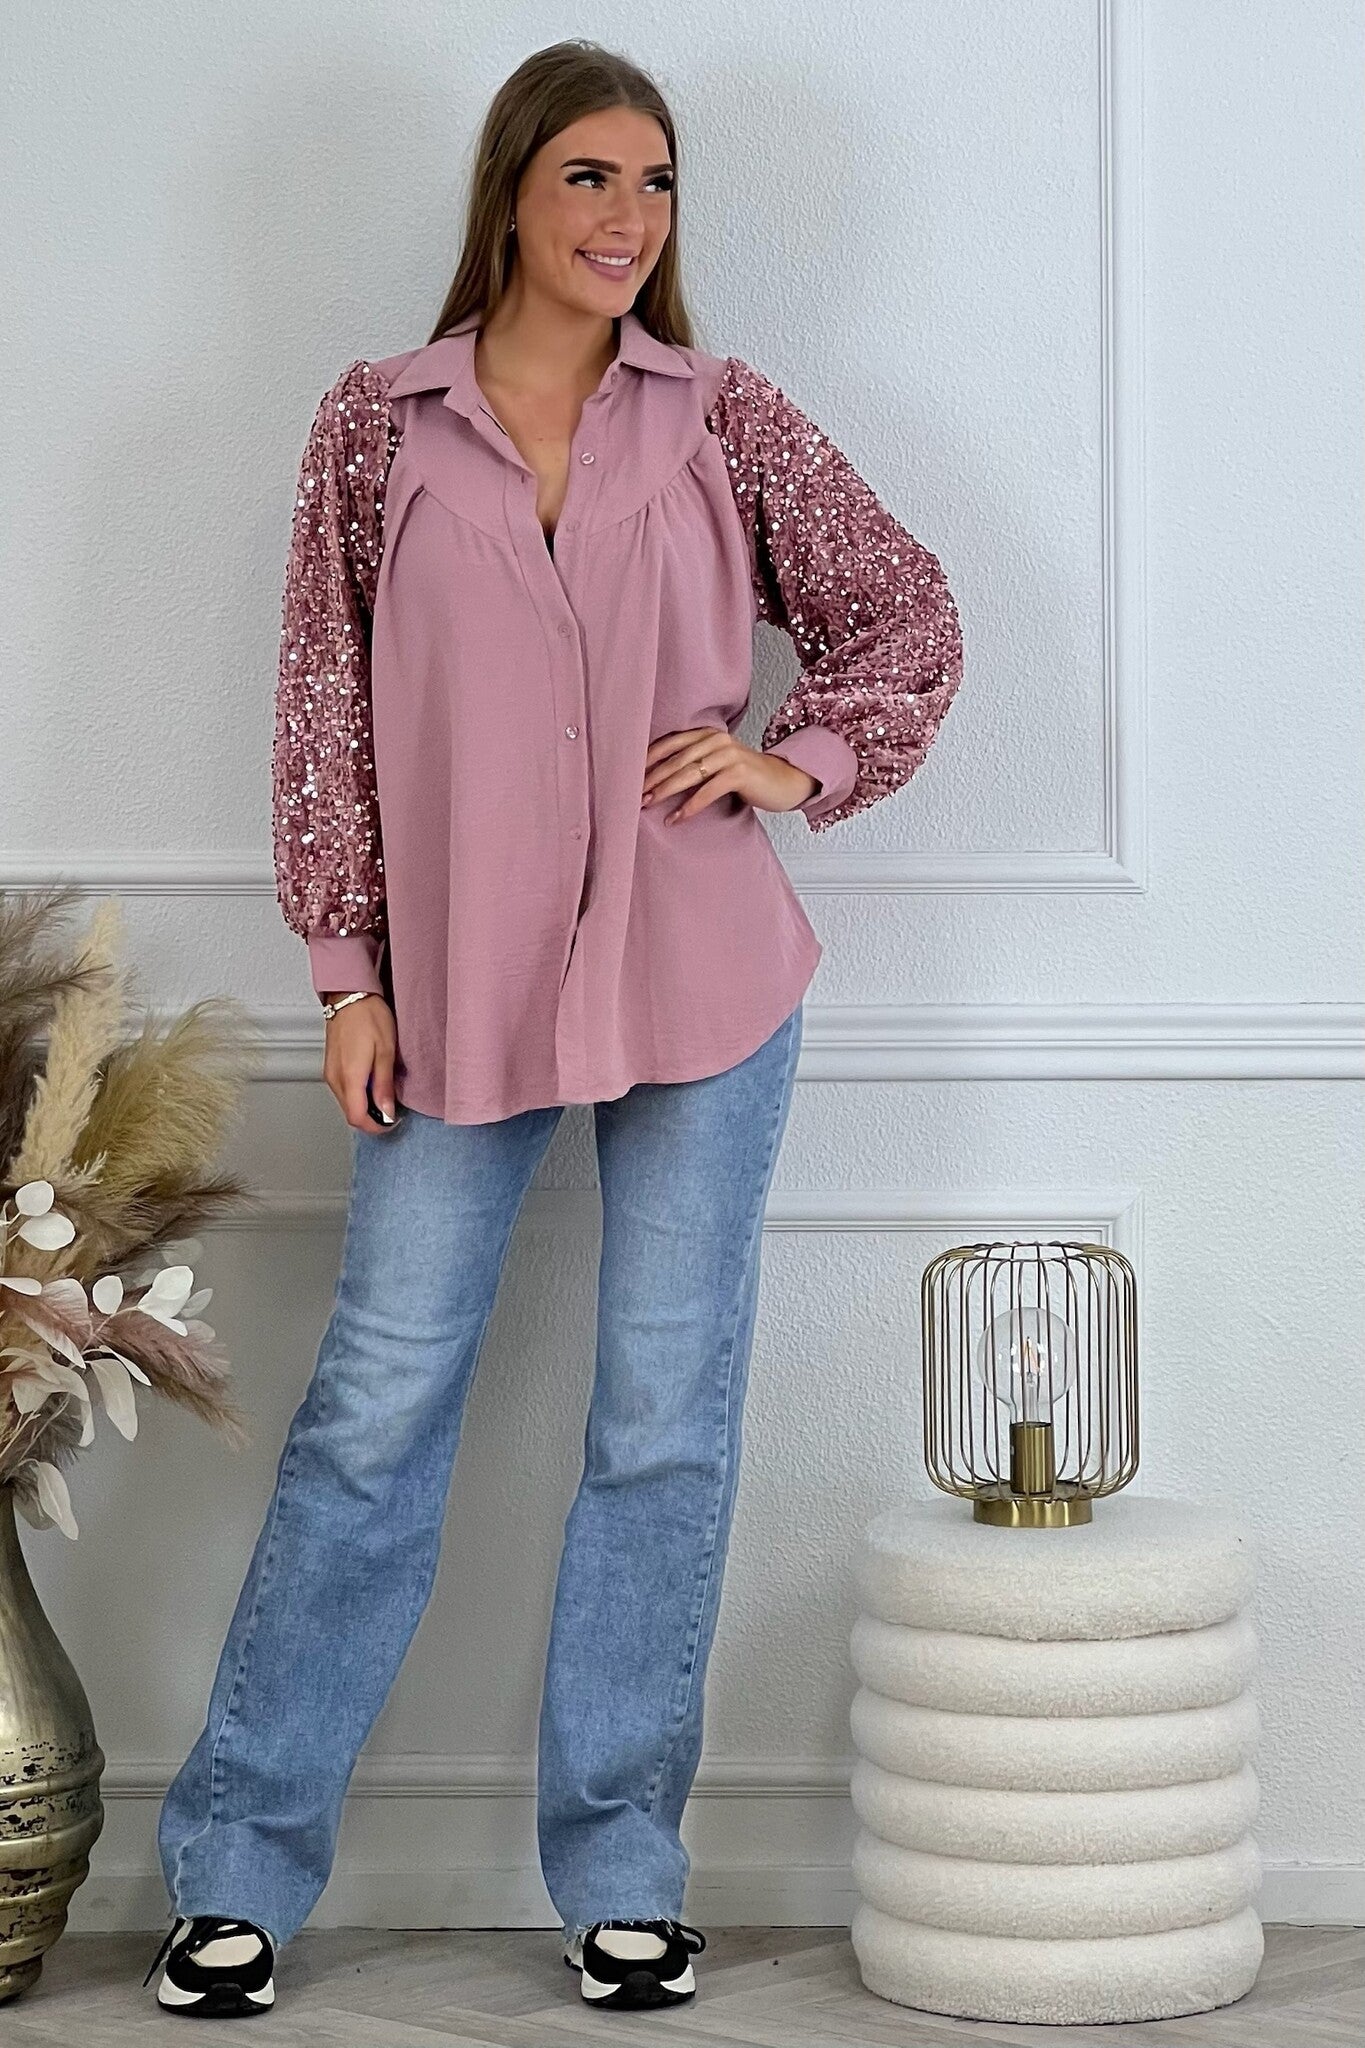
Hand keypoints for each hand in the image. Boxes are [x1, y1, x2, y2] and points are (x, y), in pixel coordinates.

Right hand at [320, 993, 399, 1133]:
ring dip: (365, 1107)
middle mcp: (335, 1078)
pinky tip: (372, 1084)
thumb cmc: (369, 1017)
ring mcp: (330, 1073)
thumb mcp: (386, 1052)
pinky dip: (358, 1095)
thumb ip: (384, 1086)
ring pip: (346, 1104)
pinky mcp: (331, 1068)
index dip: (376, 1126)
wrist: (350, 996)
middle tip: (392, 1110)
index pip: (357, 1118)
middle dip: (371, 1119)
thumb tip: (386, 1112)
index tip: (391, 1122)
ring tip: (384, 1094)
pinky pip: (343, 1091)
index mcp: (349, 1076)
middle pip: (350, 1114)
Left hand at [641, 726, 818, 822]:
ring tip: (647, 805)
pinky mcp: (739, 773)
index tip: (628, 775)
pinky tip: (676, 819)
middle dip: (652, 778)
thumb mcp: (718, 763)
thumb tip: (657, 779)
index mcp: (707, 735)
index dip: (648, 759)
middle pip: (676, 759)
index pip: (670, 743)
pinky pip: (708, 790)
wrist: (784, 781)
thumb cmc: (747, 777)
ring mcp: (729, 755)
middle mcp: (717, 740)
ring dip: (665, 791)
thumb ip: (695, 762)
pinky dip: (689, 806)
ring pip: (689, 773)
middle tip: (633, 795)